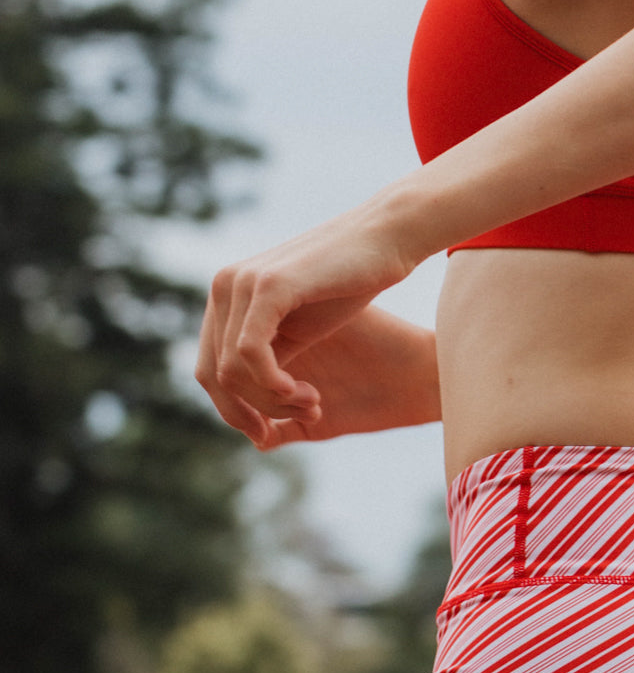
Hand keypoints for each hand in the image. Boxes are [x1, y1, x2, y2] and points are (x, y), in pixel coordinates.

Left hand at [196, 197, 416, 445]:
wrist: (385, 241)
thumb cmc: (350, 283)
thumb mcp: (299, 329)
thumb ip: (268, 357)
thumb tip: (246, 404)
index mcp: (227, 296)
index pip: (208, 368)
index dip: (234, 410)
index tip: (269, 431)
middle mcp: (223, 286)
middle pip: (214, 375)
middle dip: (255, 410)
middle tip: (305, 414)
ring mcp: (241, 283)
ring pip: (231, 371)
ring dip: (272, 401)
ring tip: (313, 402)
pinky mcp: (268, 286)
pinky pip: (250, 353)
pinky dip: (273, 384)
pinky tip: (303, 393)